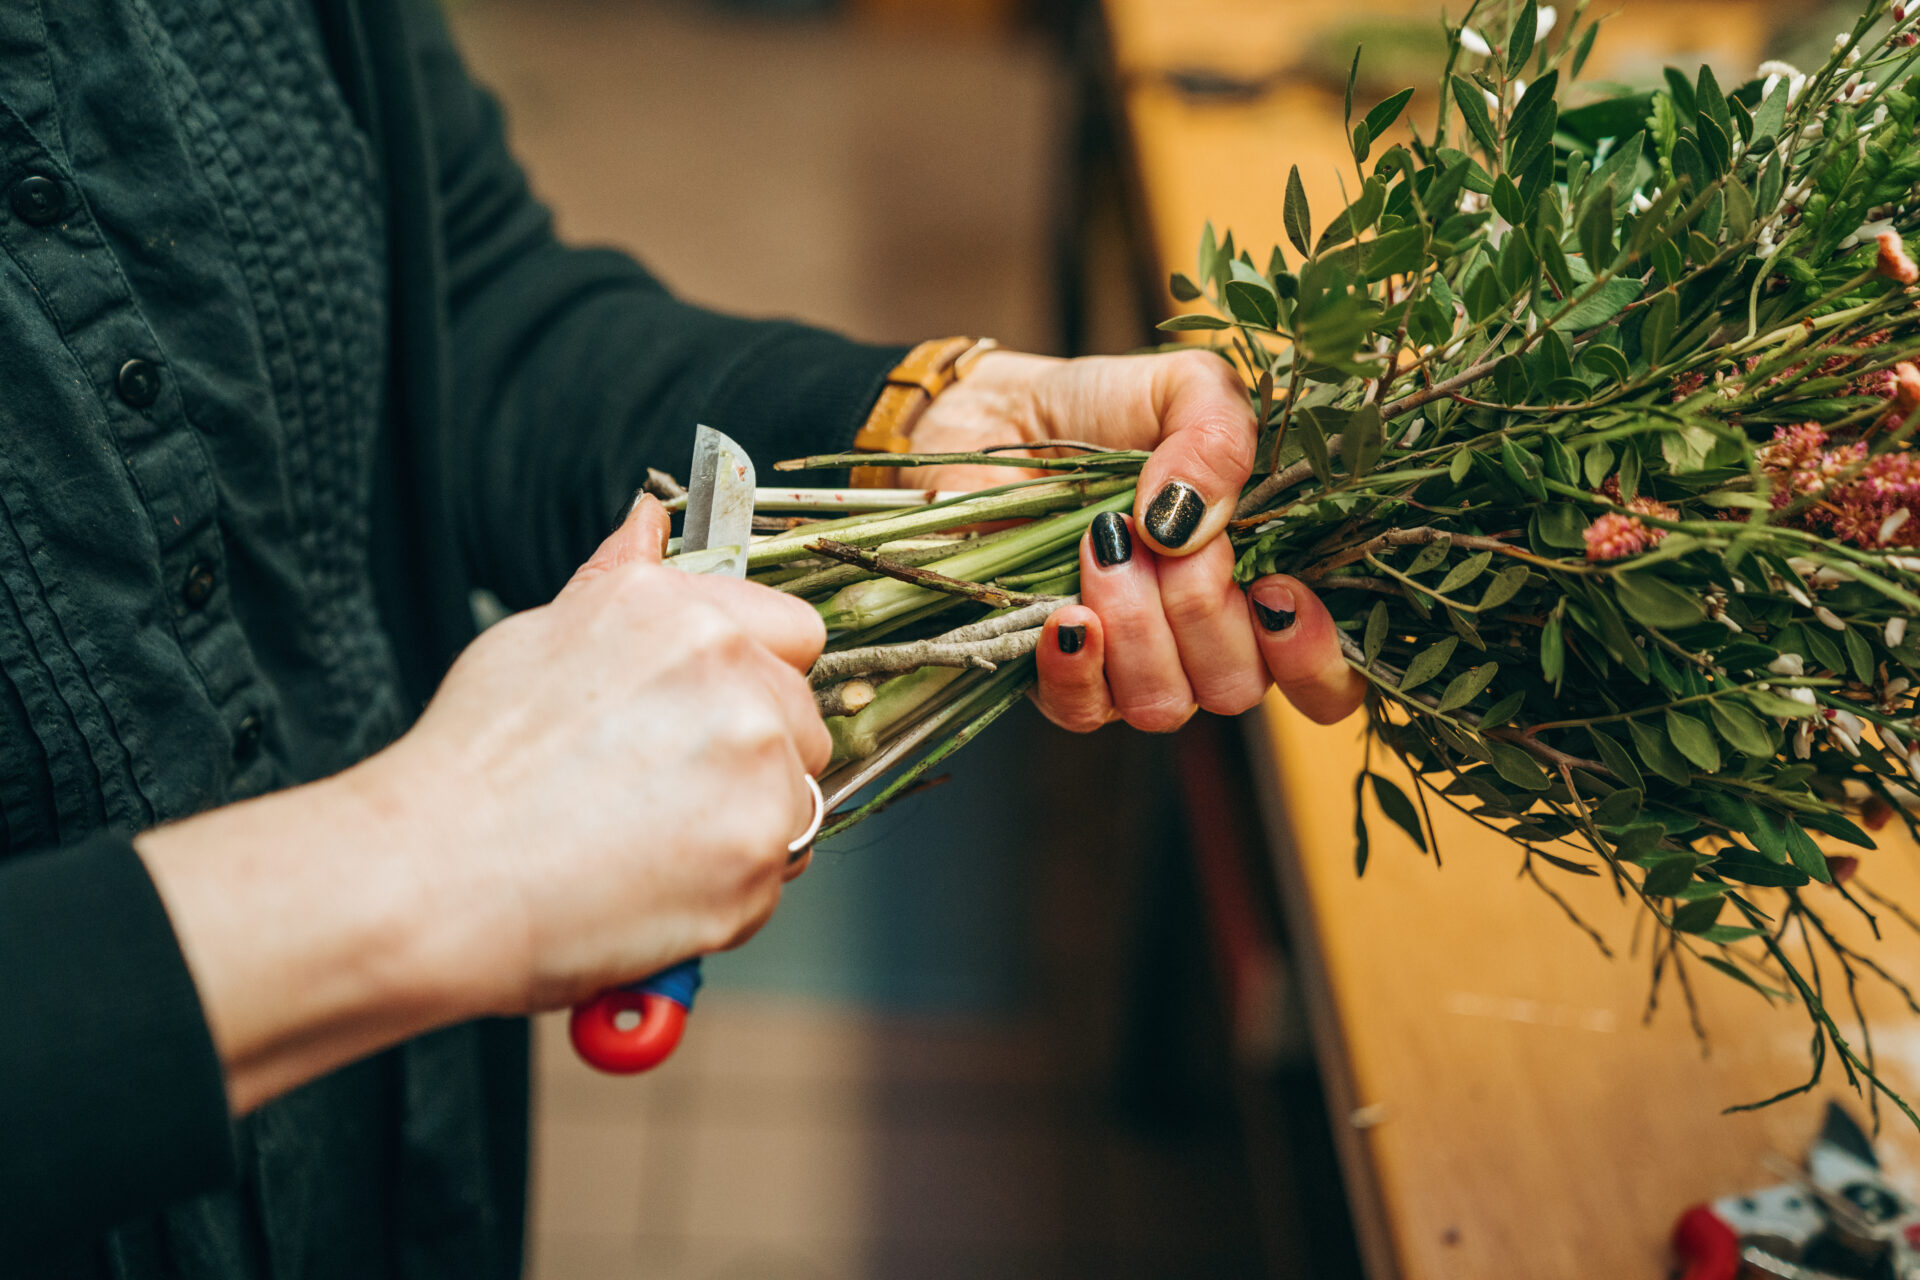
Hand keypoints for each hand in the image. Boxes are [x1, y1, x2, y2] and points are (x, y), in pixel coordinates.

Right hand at [387, 495, 829, 1008]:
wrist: (433, 879)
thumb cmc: (474, 764)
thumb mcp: (538, 635)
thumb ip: (621, 578)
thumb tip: (649, 521)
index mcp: (684, 614)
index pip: (797, 632)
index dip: (758, 676)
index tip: (707, 715)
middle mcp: (734, 676)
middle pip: (804, 719)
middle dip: (755, 753)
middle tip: (661, 788)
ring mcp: (757, 768)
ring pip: (797, 797)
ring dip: (746, 820)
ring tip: (649, 838)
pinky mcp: (759, 856)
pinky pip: (776, 871)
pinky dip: (729, 886)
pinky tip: (653, 882)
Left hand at [908, 349, 1365, 731]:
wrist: (995, 415)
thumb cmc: (1106, 409)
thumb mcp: (1184, 389)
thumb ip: (1219, 434)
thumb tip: (1195, 524)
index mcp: (1261, 581)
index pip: (1324, 677)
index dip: (1314, 657)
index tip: (1278, 592)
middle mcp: (1203, 641)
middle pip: (1238, 687)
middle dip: (1203, 609)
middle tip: (1158, 536)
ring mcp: (1130, 666)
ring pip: (1164, 703)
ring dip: (1138, 627)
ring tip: (1101, 545)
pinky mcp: (1054, 673)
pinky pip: (1082, 709)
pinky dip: (1078, 664)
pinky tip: (1067, 612)